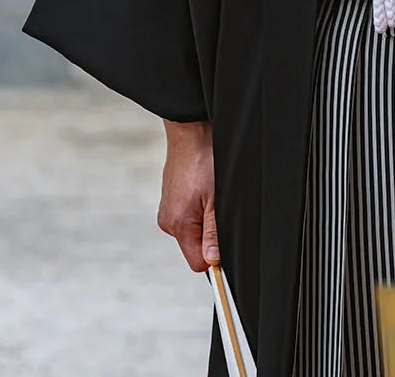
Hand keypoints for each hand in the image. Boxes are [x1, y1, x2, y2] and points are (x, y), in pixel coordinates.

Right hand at [157, 120, 218, 272]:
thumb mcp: (216, 198)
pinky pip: (188, 215)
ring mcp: (168, 209)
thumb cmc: (203, 160)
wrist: (190, 132)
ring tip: (211, 193)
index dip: (214, 258)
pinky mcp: (171, 199)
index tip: (226, 241)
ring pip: (193, 230)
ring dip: (205, 219)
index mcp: (178, 224)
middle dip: (211, 235)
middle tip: (220, 207)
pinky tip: (204, 188)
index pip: (197, 263)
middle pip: (195, 247)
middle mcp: (168, 220)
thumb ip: (213, 232)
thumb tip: (212, 261)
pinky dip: (199, 207)